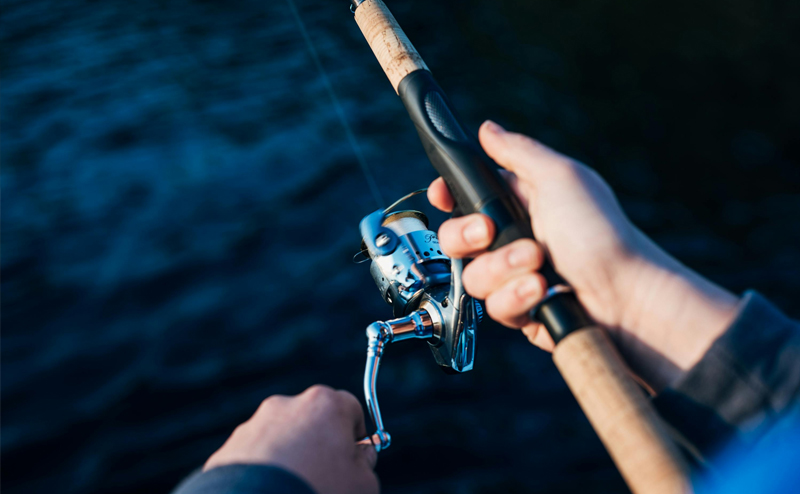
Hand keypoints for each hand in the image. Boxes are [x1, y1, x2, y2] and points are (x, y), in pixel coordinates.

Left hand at [204, 385, 378, 493]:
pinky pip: (255, 457)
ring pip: (281, 438)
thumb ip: (367, 463)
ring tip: (293, 487)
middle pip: (313, 420)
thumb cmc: (317, 491)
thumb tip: (362, 457)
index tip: (355, 458)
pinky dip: (263, 472)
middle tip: (324, 476)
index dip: (355, 434)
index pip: (350, 408)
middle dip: (320, 444)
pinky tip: (270, 491)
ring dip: (290, 457)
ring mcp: (254, 425)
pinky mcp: (229, 449)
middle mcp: (287, 405)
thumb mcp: (363, 484)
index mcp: (324, 404)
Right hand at [429, 121, 739, 391]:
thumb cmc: (601, 232)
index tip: (442, 194)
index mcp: (519, 203)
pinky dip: (517, 298)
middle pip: (455, 238)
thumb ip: (518, 151)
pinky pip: (495, 308)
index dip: (448, 195)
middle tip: (491, 232)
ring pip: (473, 276)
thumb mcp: (560, 178)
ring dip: (504, 269)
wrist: (624, 296)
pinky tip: (543, 291)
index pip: (466, 196)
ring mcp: (515, 277)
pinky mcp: (521, 310)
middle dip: (468, 236)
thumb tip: (487, 128)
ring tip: (539, 265)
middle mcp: (512, 239)